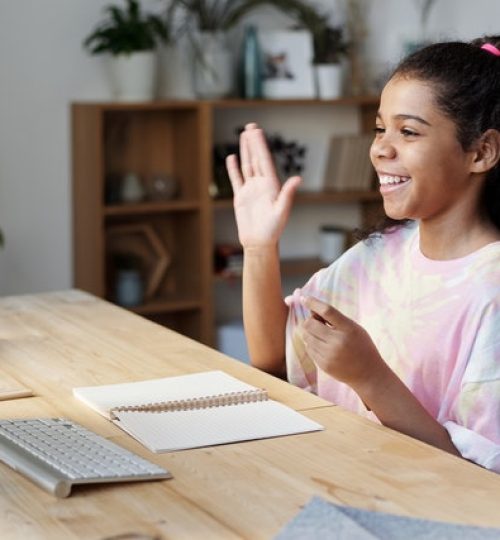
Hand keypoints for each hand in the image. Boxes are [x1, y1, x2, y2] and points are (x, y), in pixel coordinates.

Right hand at [226, 123, 300, 248]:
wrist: (259, 242)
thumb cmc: (273, 229)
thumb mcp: (281, 211)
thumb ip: (288, 194)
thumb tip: (298, 178)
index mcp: (272, 185)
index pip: (265, 161)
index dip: (261, 145)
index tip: (257, 131)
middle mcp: (261, 184)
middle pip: (256, 159)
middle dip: (254, 143)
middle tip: (251, 126)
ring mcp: (251, 190)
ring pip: (247, 166)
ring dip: (246, 151)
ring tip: (244, 136)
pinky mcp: (241, 197)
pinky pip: (236, 179)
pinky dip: (233, 168)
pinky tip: (232, 157)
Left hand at [300, 296, 387, 389]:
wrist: (368, 374)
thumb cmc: (361, 346)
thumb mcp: (354, 328)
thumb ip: (335, 319)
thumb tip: (311, 311)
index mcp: (349, 329)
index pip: (327, 311)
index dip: (314, 303)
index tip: (305, 298)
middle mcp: (338, 342)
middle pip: (310, 324)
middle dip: (310, 321)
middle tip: (318, 322)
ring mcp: (329, 355)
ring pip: (306, 336)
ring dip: (310, 333)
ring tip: (323, 336)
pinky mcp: (324, 365)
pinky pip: (309, 349)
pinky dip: (313, 344)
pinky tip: (324, 347)